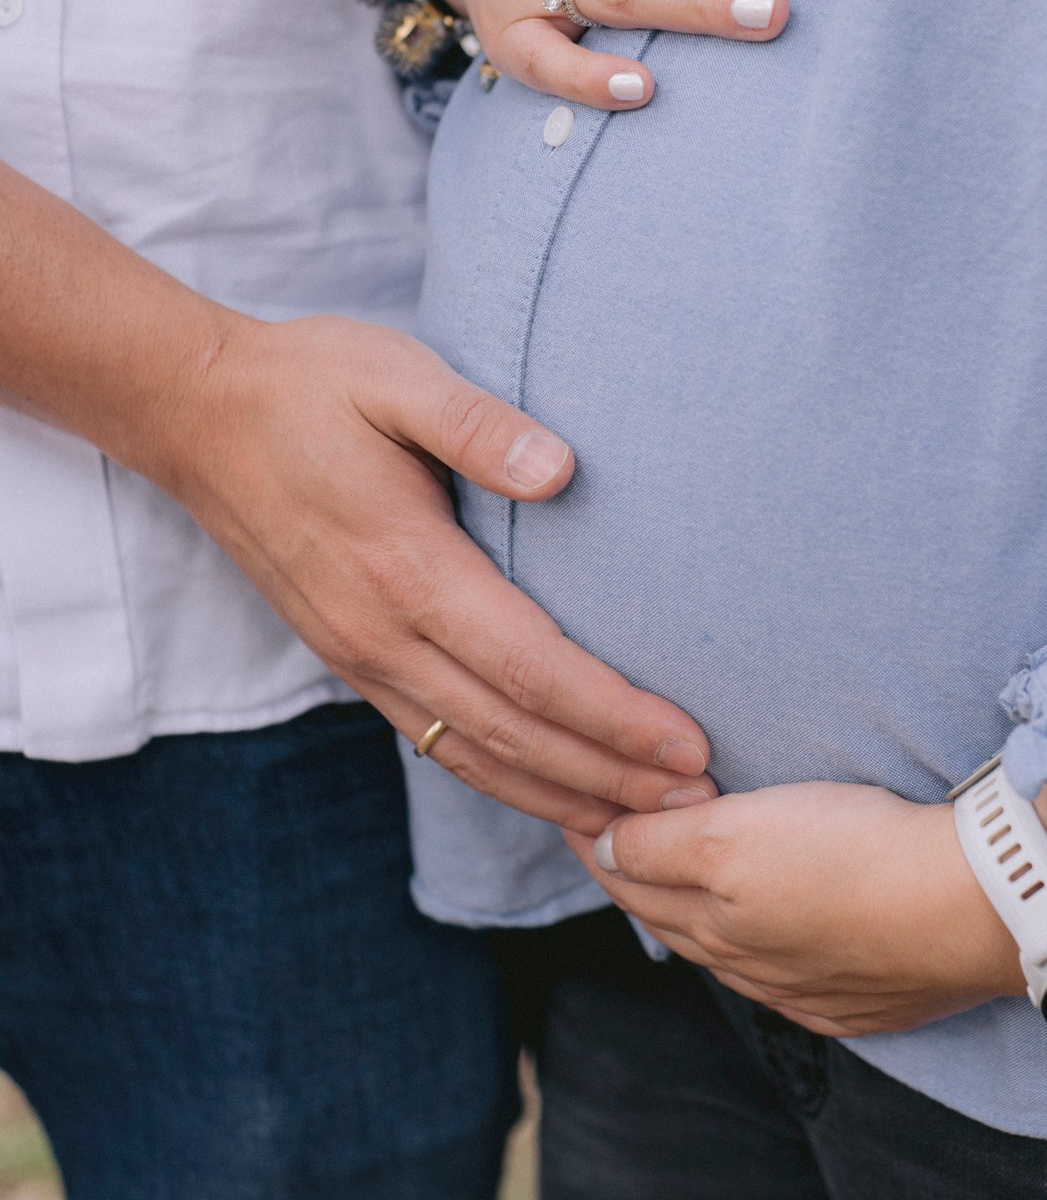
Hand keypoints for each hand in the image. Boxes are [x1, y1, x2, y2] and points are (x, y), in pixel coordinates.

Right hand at [157, 313, 714, 834]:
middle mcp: (380, 631)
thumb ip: (477, 423)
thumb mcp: (396, 375)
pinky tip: (553, 790)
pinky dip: (502, 778)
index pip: (529, 669)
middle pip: (512, 733)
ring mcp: (358, 653)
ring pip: (472, 754)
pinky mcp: (348, 657)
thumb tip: (562, 470)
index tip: (687, 747)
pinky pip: (435, 739)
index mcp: (406, 566)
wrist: (195, 414)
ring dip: (562, 794)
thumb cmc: (309, 383)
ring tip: (643, 824)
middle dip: (609, 777)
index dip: (613, 718)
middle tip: (698, 808)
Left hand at [566, 781, 1046, 1034]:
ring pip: (730, 948)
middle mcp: (755, 967)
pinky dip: (761, 945)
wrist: (979, 907)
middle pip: (673, 918)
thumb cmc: (858, 855)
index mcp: (716, 925)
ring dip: (697, 909)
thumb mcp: (739, 836)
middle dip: (637, 874)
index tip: (578, 799)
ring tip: (678, 872)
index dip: (601, 837)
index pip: (632, 881)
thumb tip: (607, 847)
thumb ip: (663, 846)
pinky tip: (766, 933)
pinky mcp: (868, 998)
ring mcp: (812, 988)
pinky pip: (790, 975)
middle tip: (610, 826)